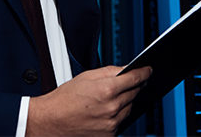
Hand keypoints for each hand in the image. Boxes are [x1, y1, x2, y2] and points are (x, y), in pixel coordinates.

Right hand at [26, 65, 151, 135]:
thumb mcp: (87, 76)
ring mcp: (111, 125)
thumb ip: (109, 71)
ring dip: (126, 101)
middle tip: (133, 81)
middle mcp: (112, 109)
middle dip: (134, 86)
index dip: (144, 72)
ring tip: (113, 96)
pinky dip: (118, 115)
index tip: (149, 70)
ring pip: (129, 108)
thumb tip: (125, 69)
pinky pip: (121, 122)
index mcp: (107, 90)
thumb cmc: (65, 98)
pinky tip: (107, 110)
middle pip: (134, 94)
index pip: (135, 79)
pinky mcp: (109, 136)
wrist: (51, 121)